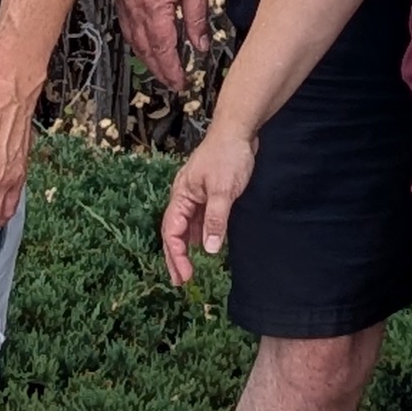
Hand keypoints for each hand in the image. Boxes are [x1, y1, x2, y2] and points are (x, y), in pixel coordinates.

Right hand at [113, 0, 209, 91]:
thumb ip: (196, 16)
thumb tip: (200, 45)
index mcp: (153, 7)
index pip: (162, 49)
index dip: (171, 70)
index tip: (181, 84)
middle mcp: (133, 7)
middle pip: (144, 49)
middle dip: (159, 69)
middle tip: (173, 82)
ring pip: (132, 38)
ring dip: (146, 56)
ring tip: (162, 68)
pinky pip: (125, 23)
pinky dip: (136, 38)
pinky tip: (145, 41)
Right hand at [161, 122, 259, 287]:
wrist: (239, 130)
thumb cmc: (228, 155)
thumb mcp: (224, 190)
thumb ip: (216, 220)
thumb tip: (208, 250)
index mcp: (181, 195)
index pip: (172, 231)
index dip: (176, 255)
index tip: (185, 275)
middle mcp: (184, 196)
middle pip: (174, 231)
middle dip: (175, 256)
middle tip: (180, 280)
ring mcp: (196, 194)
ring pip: (186, 226)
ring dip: (187, 247)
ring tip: (189, 268)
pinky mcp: (208, 192)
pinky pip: (199, 218)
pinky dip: (199, 234)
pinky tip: (205, 244)